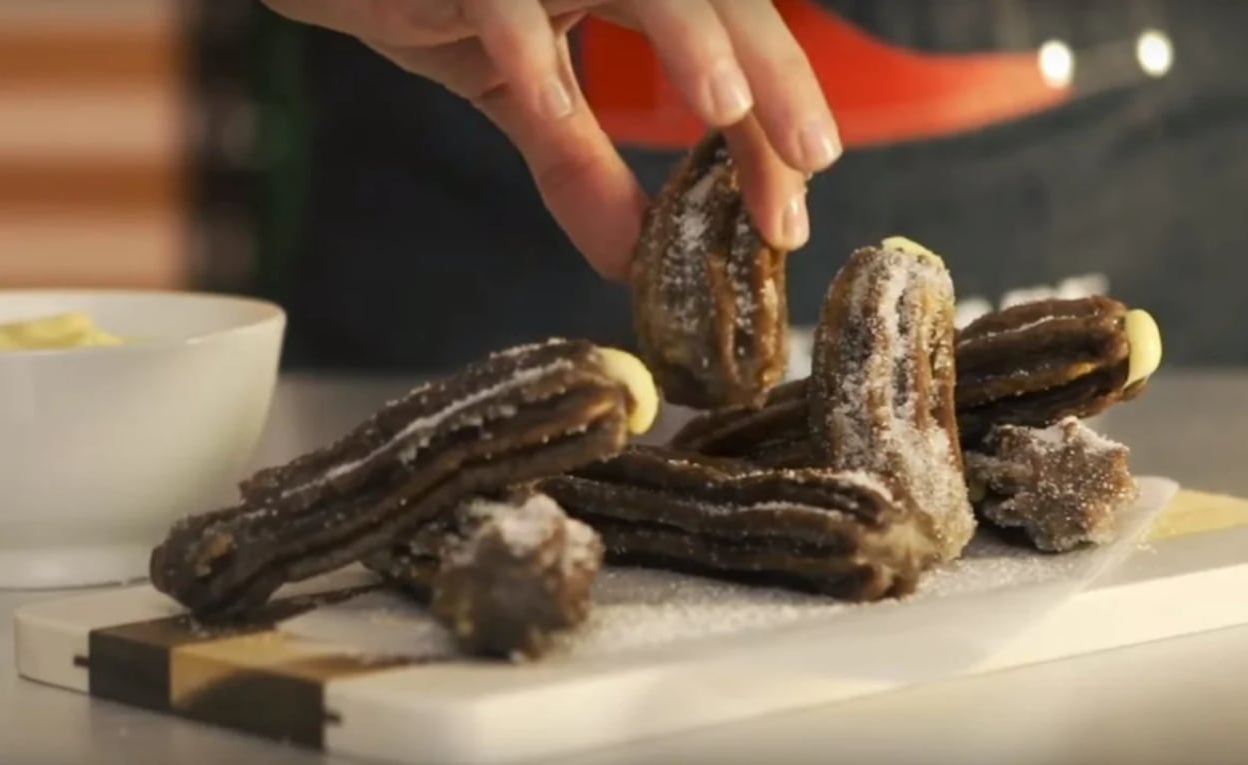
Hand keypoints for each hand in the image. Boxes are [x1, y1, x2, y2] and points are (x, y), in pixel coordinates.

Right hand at [260, 0, 840, 278]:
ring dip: (685, 35)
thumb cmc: (436, 1)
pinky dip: (523, 41)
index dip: (764, 133)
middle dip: (771, 72)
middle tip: (811, 156)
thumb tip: (631, 263)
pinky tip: (548, 96)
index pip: (726, 56)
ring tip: (726, 107)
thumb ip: (580, 168)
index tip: (788, 219)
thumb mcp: (526, 98)